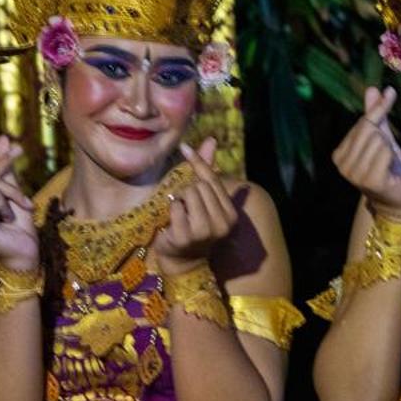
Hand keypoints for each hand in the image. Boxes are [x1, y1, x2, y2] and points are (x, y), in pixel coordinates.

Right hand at [0, 136, 38, 271]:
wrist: (26, 250)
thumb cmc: (20, 225)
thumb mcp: (15, 192)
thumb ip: (6, 168)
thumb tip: (2, 138)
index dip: (2, 161)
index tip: (17, 148)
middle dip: (12, 188)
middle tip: (25, 203)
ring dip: (10, 200)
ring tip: (13, 215)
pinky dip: (4, 209)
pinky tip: (6, 221)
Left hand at [153, 139, 241, 275]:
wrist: (182, 260)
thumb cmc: (193, 226)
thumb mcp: (204, 200)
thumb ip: (208, 172)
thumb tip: (211, 140)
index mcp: (230, 214)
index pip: (213, 179)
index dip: (198, 162)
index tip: (184, 147)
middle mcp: (222, 224)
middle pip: (199, 186)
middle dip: (187, 190)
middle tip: (185, 206)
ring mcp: (204, 232)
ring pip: (188, 193)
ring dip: (179, 200)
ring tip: (180, 214)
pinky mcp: (185, 237)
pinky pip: (175, 207)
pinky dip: (170, 210)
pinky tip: (172, 223)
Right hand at [331, 87, 400, 222]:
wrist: (400, 201)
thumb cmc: (390, 169)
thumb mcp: (383, 138)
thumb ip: (375, 115)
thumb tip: (373, 88)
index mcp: (339, 154)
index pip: (361, 122)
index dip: (378, 110)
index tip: (391, 92)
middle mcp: (342, 164)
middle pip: (368, 129)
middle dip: (383, 135)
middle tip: (388, 151)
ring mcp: (354, 174)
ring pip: (378, 139)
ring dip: (389, 148)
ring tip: (388, 163)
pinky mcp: (370, 179)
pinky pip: (385, 151)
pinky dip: (392, 156)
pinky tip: (391, 169)